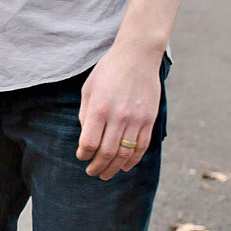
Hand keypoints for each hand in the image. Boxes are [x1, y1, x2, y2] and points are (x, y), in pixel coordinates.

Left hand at [76, 40, 161, 179]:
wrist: (137, 56)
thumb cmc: (108, 70)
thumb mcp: (89, 89)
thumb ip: (86, 115)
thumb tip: (86, 139)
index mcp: (100, 108)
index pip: (89, 142)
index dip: (83, 154)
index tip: (81, 156)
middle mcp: (118, 116)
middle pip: (107, 153)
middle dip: (97, 166)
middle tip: (91, 172)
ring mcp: (136, 119)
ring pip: (125, 154)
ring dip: (114, 168)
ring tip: (106, 174)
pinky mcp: (149, 120)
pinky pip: (142, 146)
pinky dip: (133, 160)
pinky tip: (125, 166)